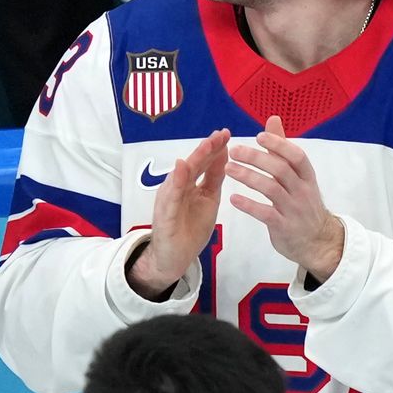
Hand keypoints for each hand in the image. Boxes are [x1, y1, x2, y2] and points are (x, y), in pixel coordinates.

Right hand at [125, 128, 227, 298]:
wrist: (173, 258)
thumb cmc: (190, 229)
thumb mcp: (208, 200)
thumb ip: (213, 179)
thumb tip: (224, 155)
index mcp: (190, 184)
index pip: (203, 162)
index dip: (214, 148)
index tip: (227, 133)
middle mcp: (178, 187)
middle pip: (193, 164)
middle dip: (207, 148)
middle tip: (220, 134)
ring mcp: (169, 199)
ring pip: (182, 175)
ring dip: (194, 159)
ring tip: (207, 145)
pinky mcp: (164, 214)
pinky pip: (171, 196)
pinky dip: (176, 181)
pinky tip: (181, 168)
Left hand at [227, 117, 345, 281]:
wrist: (318, 241)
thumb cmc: (303, 203)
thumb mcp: (298, 176)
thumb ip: (283, 149)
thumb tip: (273, 119)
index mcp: (306, 176)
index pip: (296, 156)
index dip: (279, 144)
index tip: (259, 136)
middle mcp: (302, 190)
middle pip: (281, 170)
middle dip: (256, 158)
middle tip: (234, 151)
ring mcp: (294, 209)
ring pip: (271, 189)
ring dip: (248, 177)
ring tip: (228, 169)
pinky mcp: (284, 227)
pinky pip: (265, 214)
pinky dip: (249, 205)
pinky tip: (233, 198)